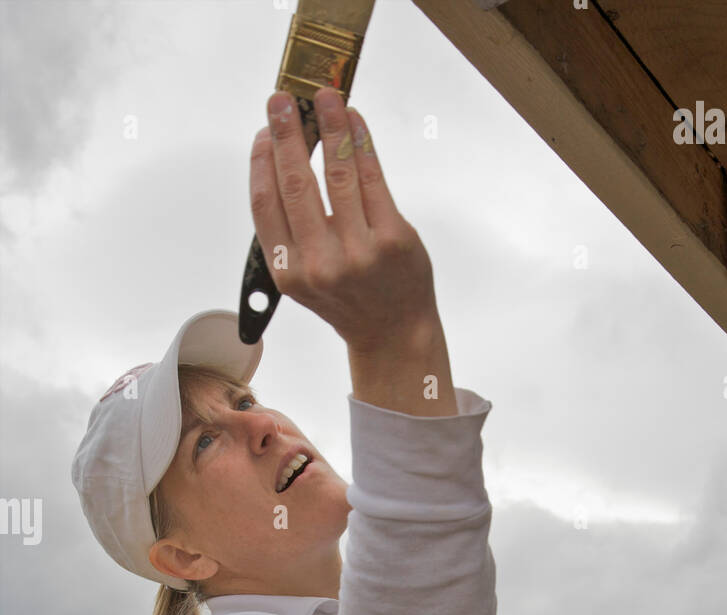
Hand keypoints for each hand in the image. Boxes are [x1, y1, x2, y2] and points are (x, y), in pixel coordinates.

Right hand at [249, 88, 438, 352]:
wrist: (393, 332)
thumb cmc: (349, 299)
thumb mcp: (305, 277)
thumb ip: (291, 230)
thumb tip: (283, 160)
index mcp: (289, 273)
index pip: (265, 204)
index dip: (262, 161)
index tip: (262, 131)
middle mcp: (321, 264)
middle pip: (296, 183)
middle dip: (287, 133)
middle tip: (282, 100)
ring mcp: (360, 251)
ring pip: (337, 174)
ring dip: (329, 126)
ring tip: (325, 97)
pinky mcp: (393, 239)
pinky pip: (373, 179)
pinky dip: (361, 143)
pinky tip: (353, 122)